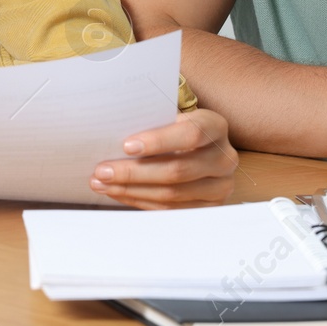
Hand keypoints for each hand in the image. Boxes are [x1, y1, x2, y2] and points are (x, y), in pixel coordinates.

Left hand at [90, 108, 238, 208]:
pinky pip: (170, 210)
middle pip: (177, 170)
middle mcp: (224, 158)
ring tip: (102, 183)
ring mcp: (219, 186)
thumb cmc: (175, 126)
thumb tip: (111, 130)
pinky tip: (119, 193)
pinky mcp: (208, 208)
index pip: (191, 134)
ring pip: (172, 194)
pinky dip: (139, 202)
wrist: (199, 147)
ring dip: (131, 190)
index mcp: (215, 126)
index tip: (126, 146)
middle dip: (134, 172)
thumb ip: (151, 118)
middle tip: (102, 170)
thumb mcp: (169, 115)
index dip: (158, 141)